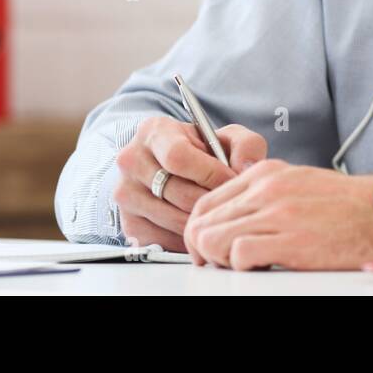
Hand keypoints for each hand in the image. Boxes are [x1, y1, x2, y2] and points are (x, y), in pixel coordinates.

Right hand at [113, 116, 266, 251]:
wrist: (171, 169)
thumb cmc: (202, 152)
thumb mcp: (226, 138)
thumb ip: (246, 145)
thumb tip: (246, 168)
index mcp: (153, 132)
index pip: (178, 156)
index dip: (211, 173)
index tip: (232, 180)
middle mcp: (131, 161)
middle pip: (179, 193)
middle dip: (212, 200)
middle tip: (230, 201)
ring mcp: (126, 194)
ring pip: (174, 220)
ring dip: (203, 221)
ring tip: (218, 212)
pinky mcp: (129, 224)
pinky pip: (166, 240)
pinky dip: (189, 239)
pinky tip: (200, 224)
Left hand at [183, 159, 372, 269]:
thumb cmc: (346, 206)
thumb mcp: (297, 185)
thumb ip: (264, 196)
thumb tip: (234, 220)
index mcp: (265, 174)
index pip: (206, 201)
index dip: (199, 230)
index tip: (206, 249)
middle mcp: (265, 189)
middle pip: (202, 222)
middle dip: (203, 250)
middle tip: (217, 266)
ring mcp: (276, 213)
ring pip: (212, 239)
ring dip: (219, 260)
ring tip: (240, 267)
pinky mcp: (289, 239)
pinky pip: (239, 255)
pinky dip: (241, 268)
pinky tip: (260, 268)